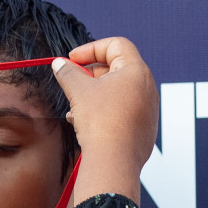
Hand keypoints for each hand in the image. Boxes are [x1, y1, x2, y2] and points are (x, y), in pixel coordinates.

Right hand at [50, 37, 157, 205]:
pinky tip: (84, 124)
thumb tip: (59, 64)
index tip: (72, 59)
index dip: (90, 49)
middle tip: (71, 82)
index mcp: (136, 71)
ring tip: (75, 109)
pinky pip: (121, 111)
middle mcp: (147, 88)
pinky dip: (103, 112)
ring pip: (116, 93)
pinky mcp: (143, 128)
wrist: (114, 161)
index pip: (115, 45)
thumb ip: (68, 72)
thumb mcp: (78, 90)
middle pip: (116, 69)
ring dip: (93, 95)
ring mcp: (148, 109)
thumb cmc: (101, 122)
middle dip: (89, 74)